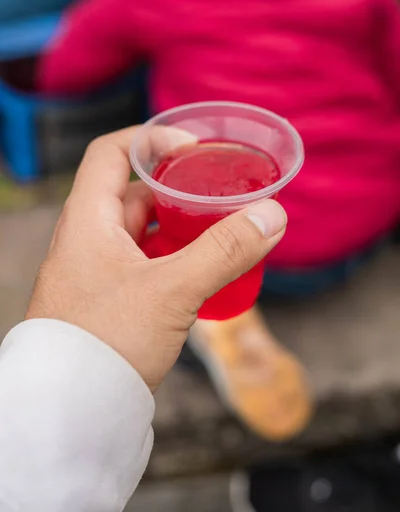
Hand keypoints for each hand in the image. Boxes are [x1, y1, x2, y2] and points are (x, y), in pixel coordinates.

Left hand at [27, 127, 286, 391]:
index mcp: (88, 220)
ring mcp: (97, 270)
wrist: (74, 411)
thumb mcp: (173, 290)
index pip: (110, 152)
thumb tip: (272, 215)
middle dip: (180, 191)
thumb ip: (225, 250)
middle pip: (136, 194)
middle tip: (220, 196)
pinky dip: (175, 260)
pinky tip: (203, 273)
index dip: (151, 139)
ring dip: (181, 230)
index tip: (193, 149)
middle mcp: (88, 239)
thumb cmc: (108, 342)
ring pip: (144, 233)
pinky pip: (146, 264)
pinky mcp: (111, 299)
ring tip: (221, 233)